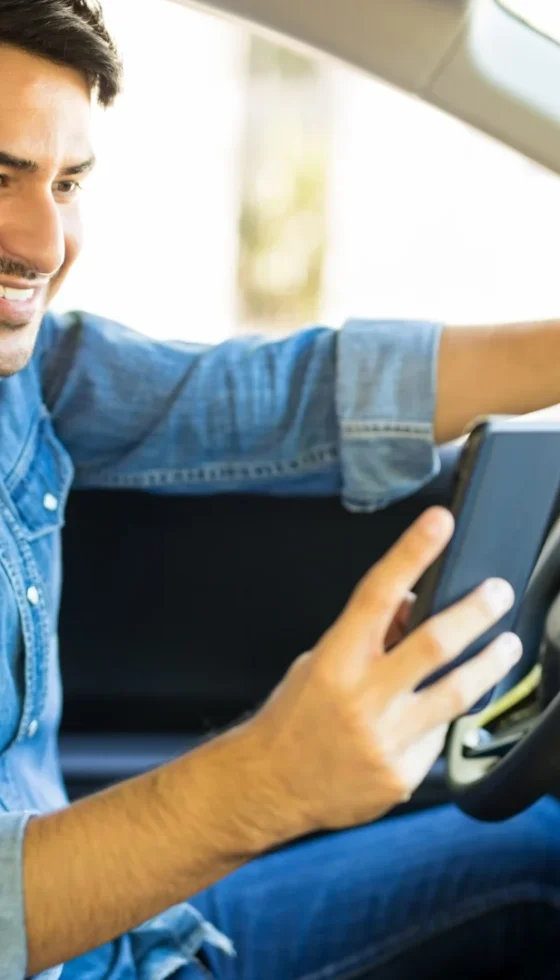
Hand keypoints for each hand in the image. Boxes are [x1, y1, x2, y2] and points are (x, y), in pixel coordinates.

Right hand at [246, 508, 520, 838]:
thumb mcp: (319, 662)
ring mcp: (385, 738)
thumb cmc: (292, 718)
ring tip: (506, 647)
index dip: (411, 553)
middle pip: (434, 644)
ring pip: (456, 693)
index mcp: (336, 660)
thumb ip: (367, 637)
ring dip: (489, 664)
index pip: (377, 593)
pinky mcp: (402, 774)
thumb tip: (411, 606)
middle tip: (498, 593)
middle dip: (476, 613)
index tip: (438, 524)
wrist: (269, 785)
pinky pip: (438, 738)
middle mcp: (362, 696)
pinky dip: (443, 720)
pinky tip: (440, 714)